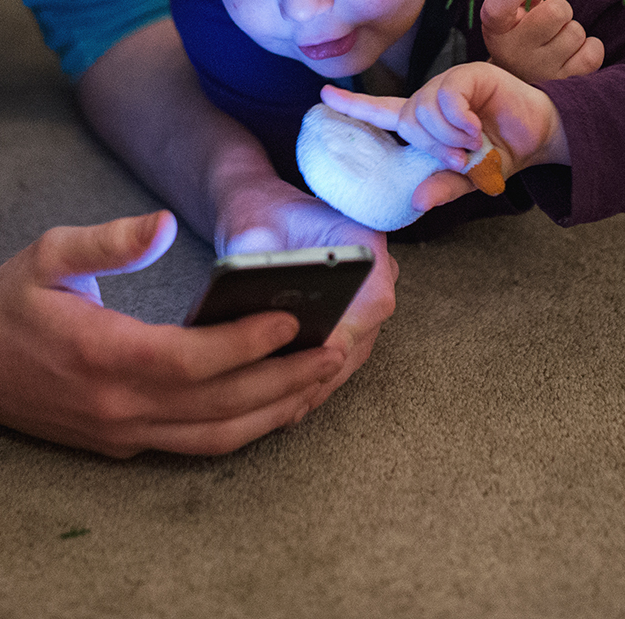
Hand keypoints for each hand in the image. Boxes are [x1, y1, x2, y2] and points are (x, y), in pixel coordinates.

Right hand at [0, 211, 345, 456]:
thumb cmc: (9, 303)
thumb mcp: (48, 252)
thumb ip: (109, 240)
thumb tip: (162, 223)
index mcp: (101, 354)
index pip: (189, 360)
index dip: (246, 344)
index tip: (292, 319)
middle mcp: (117, 406)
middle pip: (219, 406)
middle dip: (284, 379)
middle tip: (337, 348)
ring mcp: (123, 433)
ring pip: (216, 436)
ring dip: (276, 410)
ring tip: (324, 375)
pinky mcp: (125, 445)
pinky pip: (199, 444)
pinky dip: (247, 427)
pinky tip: (282, 400)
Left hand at [216, 179, 397, 420]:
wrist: (266, 213)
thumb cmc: (262, 212)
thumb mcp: (254, 224)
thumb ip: (254, 251)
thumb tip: (247, 284)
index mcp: (365, 242)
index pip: (373, 296)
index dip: (349, 330)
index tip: (322, 353)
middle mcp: (377, 278)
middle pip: (363, 337)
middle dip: (325, 370)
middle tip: (291, 401)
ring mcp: (367, 306)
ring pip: (352, 356)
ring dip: (320, 383)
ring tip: (284, 412)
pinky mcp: (351, 325)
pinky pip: (340, 360)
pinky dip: (314, 381)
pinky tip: (285, 406)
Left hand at [321, 61, 569, 211]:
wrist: (541, 135)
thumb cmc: (502, 152)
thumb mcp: (469, 178)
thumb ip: (443, 187)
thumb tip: (417, 203)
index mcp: (425, 122)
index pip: (380, 111)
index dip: (352, 105)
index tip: (323, 96)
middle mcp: (430, 99)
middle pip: (408, 121)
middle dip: (432, 147)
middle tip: (460, 159)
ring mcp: (448, 84)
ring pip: (425, 109)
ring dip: (448, 136)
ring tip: (472, 144)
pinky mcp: (469, 75)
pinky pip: (448, 98)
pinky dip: (459, 119)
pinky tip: (475, 128)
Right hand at [481, 0, 603, 84]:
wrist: (520, 83)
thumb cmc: (521, 34)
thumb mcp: (516, 10)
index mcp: (495, 29)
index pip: (499, 6)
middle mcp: (512, 52)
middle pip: (556, 11)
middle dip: (560, 10)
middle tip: (550, 21)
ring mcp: (538, 72)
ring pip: (576, 32)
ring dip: (572, 32)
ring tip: (556, 42)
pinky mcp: (562, 85)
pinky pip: (592, 53)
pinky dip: (589, 48)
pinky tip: (573, 54)